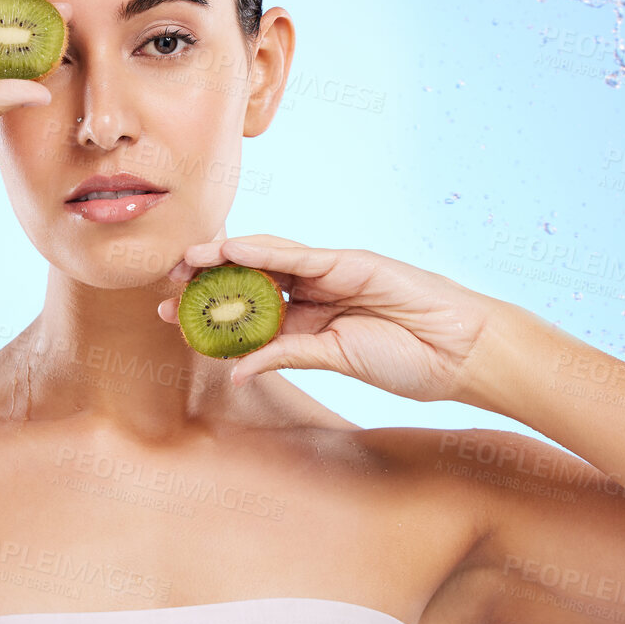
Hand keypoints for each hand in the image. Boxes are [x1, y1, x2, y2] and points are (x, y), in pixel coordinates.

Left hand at [155, 234, 503, 401]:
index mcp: (309, 319)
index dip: (208, 311)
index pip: (248, 311)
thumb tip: (236, 373)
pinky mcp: (348, 262)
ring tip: (185, 264)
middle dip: (206, 281)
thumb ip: (287, 358)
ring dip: (224, 259)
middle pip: (249, 279)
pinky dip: (263, 250)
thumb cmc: (408, 361)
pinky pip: (298, 254)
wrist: (461, 352)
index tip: (168, 318)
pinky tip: (230, 251)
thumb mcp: (334, 361)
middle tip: (164, 287)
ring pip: (266, 259)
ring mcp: (330, 273)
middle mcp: (314, 290)